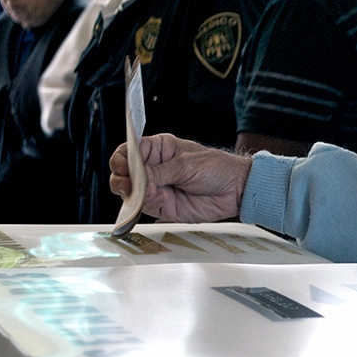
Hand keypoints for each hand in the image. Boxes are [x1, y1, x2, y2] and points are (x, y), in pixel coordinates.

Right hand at [109, 133, 252, 222]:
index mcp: (158, 149)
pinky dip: (148, 203)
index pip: (129, 152)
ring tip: (151, 191)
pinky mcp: (164, 206)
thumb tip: (136, 177)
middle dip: (122, 179)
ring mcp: (157, 188)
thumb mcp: (186, 164)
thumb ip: (159, 172)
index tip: (123, 166)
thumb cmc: (215, 168)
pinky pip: (147, 207)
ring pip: (131, 193)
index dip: (121, 159)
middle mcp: (154, 168)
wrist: (235, 189)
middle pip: (124, 174)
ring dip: (135, 193)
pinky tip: (161, 197)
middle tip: (129, 184)